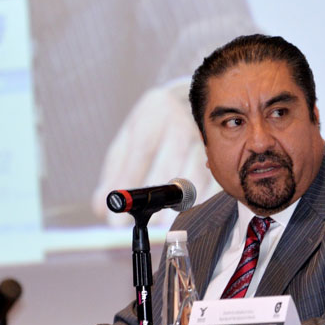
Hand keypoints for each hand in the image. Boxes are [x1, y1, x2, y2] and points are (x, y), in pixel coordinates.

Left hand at [92, 80, 219, 226]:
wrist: (191, 101)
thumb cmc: (156, 125)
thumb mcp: (130, 139)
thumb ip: (115, 172)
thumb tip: (101, 207)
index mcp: (153, 116)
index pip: (142, 152)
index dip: (131, 183)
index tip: (120, 213)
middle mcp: (181, 122)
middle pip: (172, 165)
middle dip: (160, 198)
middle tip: (153, 224)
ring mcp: (205, 135)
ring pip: (197, 173)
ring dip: (185, 202)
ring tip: (170, 222)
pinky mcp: (223, 150)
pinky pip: (216, 177)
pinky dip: (205, 197)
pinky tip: (193, 211)